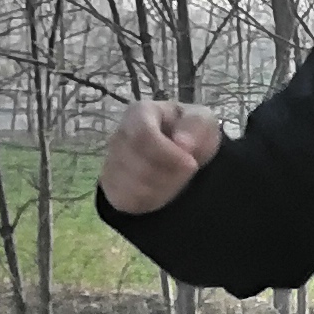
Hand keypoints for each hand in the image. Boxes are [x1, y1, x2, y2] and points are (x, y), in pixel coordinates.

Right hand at [99, 100, 225, 215]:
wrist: (182, 154)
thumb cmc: (189, 132)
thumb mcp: (202, 121)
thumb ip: (196, 125)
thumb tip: (183, 143)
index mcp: (139, 113)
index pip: (143, 136)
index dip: (168, 154)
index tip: (191, 164)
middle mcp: (119, 135)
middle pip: (139, 165)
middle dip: (170, 175)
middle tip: (188, 173)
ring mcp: (111, 161)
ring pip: (134, 187)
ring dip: (164, 189)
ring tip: (177, 180)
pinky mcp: (111, 186)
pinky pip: (129, 200)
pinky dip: (152, 200)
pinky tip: (164, 190)